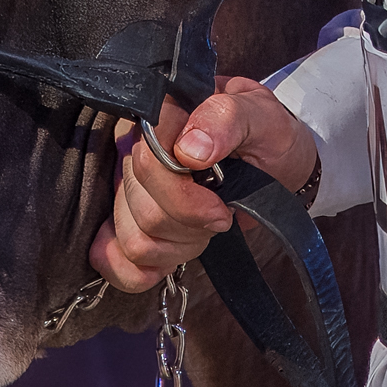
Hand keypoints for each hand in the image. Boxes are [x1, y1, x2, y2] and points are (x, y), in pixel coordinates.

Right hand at [89, 76, 319, 292]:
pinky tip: (170, 257)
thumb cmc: (266, 134)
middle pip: (143, 210)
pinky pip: (112, 260)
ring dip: (178, 247)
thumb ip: (226, 118)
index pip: (147, 163)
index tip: (221, 206)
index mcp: (157, 115)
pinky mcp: (124, 221)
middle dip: (190, 224)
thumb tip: (191, 150)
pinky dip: (143, 271)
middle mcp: (132, 148)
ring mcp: (123, 186)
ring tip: (203, 227)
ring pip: (135, 240)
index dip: (185, 198)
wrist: (275, 161)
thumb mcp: (260, 115)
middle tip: (220, 213)